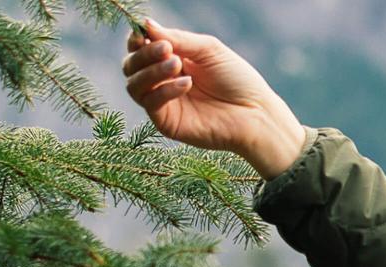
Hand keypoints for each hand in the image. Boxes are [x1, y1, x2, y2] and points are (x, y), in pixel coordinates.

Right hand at [120, 18, 308, 178]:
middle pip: (130, 65)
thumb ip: (177, 38)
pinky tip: (187, 84)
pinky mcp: (166, 122)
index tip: (144, 32)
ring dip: (152, 70)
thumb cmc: (237, 79)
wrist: (256, 112)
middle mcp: (162, 81)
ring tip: (177, 64)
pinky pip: (150, 103)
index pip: (139, 47)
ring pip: (134, 84)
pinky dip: (165, 90)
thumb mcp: (208, 50)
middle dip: (144, 53)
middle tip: (166, 49)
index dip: (136, 39)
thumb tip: (146, 25)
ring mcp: (162, 103)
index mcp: (171, 60)